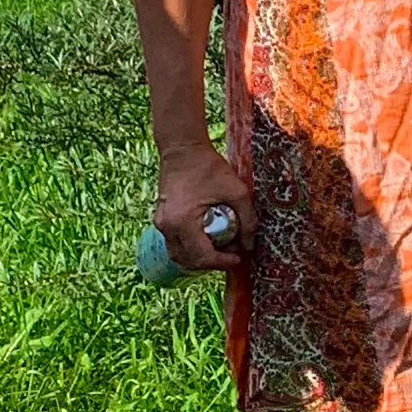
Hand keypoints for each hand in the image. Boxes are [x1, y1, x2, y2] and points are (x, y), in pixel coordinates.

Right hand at [152, 141, 253, 269]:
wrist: (182, 148)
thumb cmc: (209, 166)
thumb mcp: (236, 191)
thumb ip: (247, 219)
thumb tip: (250, 245)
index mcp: (182, 221)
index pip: (201, 256)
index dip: (221, 262)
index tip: (238, 258)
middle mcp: (167, 226)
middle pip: (187, 260)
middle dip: (211, 263)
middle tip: (232, 254)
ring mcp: (161, 222)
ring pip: (178, 254)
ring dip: (199, 258)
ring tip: (221, 249)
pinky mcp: (161, 218)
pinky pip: (175, 243)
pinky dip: (191, 247)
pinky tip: (209, 239)